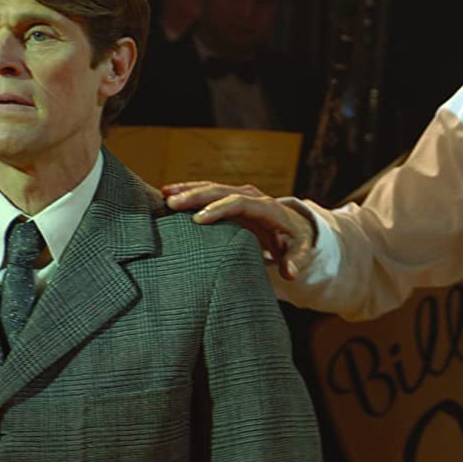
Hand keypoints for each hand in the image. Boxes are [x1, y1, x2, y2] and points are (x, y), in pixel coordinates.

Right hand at [162, 181, 313, 280]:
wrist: (294, 225)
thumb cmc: (293, 241)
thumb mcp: (297, 251)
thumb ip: (292, 261)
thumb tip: (290, 273)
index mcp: (266, 208)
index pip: (240, 203)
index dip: (219, 210)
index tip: (198, 220)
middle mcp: (252, 196)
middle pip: (221, 191)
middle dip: (196, 197)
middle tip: (172, 204)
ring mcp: (240, 194)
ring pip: (211, 187)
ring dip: (188, 190)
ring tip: (165, 195)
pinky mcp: (230, 197)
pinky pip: (208, 191)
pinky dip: (189, 191)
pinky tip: (168, 193)